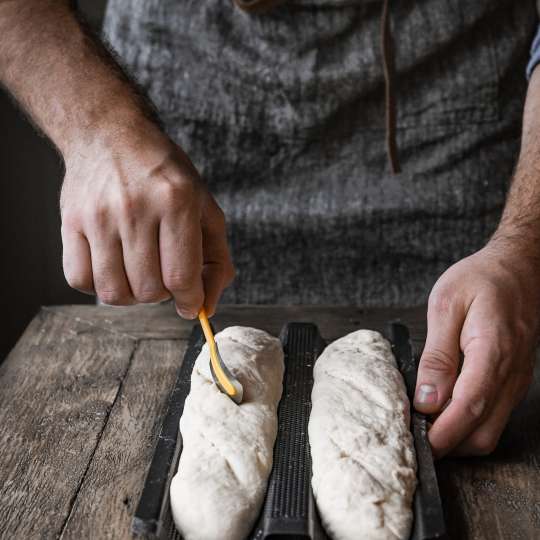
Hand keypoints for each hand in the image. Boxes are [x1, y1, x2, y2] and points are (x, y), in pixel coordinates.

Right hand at [60, 121, 233, 317]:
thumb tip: (207, 308)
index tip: (191, 304)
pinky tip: (114, 267)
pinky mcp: (70, 222)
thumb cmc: (165, 176)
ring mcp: (98, 216)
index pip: (181, 276)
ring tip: (140, 274)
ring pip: (114, 292)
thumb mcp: (204, 207)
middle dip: (164, 295)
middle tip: (165, 275)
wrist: (110, 136)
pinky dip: (100, 286)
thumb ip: (216, 258)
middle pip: (149, 289)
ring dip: (133, 295)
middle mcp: (135, 208)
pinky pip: (81, 280)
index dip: (191, 301)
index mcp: (177, 201)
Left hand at [414, 238, 538, 457]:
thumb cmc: (481, 279)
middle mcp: (511, 373)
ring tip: (424, 426)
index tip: (420, 445)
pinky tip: (445, 412)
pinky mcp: (514, 381)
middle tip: (414, 436)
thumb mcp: (446, 305)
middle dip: (449, 444)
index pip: (470, 405)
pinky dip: (469, 423)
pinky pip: (494, 415)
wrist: (518, 268)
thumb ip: (437, 355)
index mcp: (492, 350)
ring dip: (458, 437)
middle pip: (483, 432)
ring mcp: (516, 380)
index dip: (444, 433)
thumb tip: (427, 398)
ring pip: (490, 430)